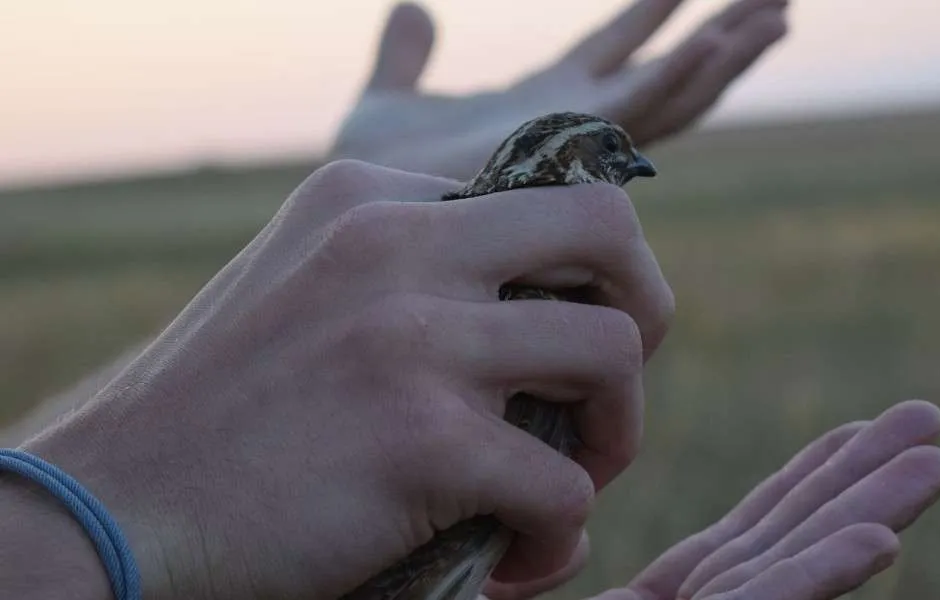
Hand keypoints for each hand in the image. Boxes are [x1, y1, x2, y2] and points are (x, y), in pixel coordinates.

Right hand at [5, 160, 673, 599]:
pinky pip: (563, 487)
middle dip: (644, 312)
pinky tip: (514, 557)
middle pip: (606, 228)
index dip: (582, 280)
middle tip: (608, 392)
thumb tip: (550, 311)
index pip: (543, 199)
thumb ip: (417, 273)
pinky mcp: (419, 440)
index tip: (560, 353)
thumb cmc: (226, 413)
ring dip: (616, 434)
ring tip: (569, 483)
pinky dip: (558, 534)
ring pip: (613, 352)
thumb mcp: (315, 289)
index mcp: (372, 197)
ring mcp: (410, 336)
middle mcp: (398, 242)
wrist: (114, 510)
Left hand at [331, 0, 787, 179]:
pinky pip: (642, 108)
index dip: (661, 19)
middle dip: (727, 37)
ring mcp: (582, 141)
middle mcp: (578, 130)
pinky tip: (719, 39)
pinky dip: (684, 74)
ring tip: (778, 11)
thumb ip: (407, 58)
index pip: (623, 56)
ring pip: (675, 93)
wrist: (363, 228)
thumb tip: (413, 8)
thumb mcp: (391, 98)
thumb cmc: (375, 181)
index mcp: (548, 109)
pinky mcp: (572, 151)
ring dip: (728, 54)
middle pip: (673, 76)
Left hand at [482, 401, 939, 599]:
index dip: (802, 484)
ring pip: (791, 580)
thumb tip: (537, 509)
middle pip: (783, 548)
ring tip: (936, 459)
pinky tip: (878, 536)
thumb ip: (547, 561)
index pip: (738, 542)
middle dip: (858, 483)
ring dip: (869, 517)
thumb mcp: (499, 596)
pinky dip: (820, 583)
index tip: (852, 431)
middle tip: (925, 420)